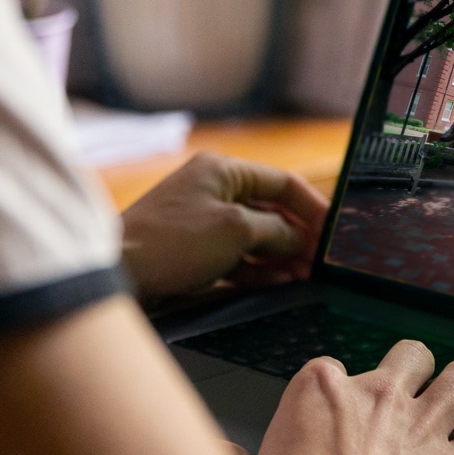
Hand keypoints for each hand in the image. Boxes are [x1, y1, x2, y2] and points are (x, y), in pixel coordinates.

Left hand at [119, 152, 328, 304]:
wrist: (119, 271)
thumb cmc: (172, 241)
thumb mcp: (236, 230)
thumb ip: (276, 231)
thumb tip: (300, 239)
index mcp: (223, 170)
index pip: (282, 183)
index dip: (313, 207)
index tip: (334, 233)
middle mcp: (213, 190)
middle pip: (270, 211)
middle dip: (298, 237)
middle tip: (322, 262)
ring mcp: (203, 221)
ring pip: (255, 237)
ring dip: (281, 256)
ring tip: (306, 277)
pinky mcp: (194, 250)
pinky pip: (236, 257)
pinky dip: (258, 269)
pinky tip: (280, 283)